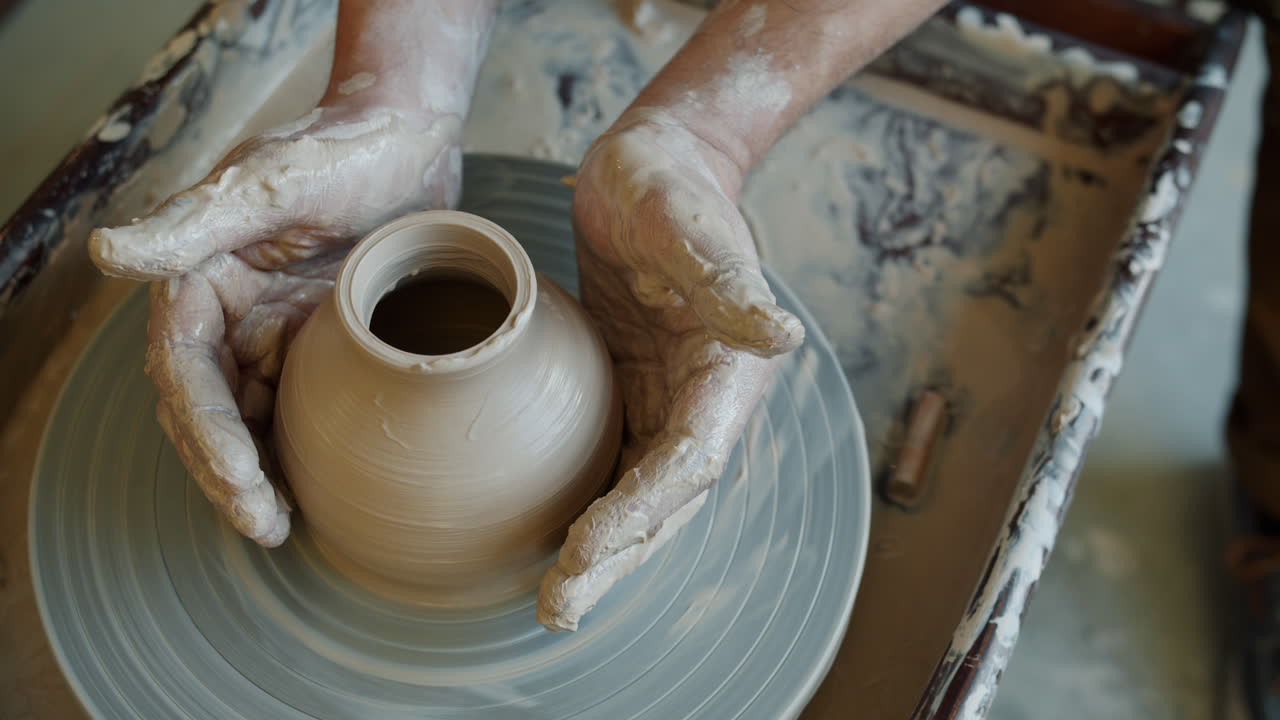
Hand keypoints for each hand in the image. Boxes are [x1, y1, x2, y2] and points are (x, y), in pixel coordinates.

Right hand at [88, 102, 461, 545]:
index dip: (207, 432)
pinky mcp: (317, 341)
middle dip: (229, 474)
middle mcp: (228, 313)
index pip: (187, 373)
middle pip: (211, 411)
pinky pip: (295, 405)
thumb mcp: (271, 183)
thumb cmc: (338, 150)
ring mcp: (272, 330)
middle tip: (264, 525)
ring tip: (281, 526)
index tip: (241, 478)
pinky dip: (296, 448)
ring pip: (250, 419)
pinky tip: (316, 490)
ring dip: (258, 474)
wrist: (407, 138)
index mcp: (199, 280)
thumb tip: (108, 253)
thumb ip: (194, 223)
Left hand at [537, 113, 804, 629]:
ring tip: (556, 602)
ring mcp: (670, 402)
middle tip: (560, 610)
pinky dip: (593, 509)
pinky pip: (617, 463)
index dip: (640, 512)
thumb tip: (780, 335)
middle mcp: (705, 401)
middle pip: (664, 498)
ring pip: (641, 494)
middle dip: (618, 558)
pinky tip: (555, 541)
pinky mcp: (636, 394)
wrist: (654, 169)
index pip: (687, 461)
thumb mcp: (688, 223)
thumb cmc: (670, 188)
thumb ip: (729, 282)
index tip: (586, 552)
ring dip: (605, 551)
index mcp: (730, 371)